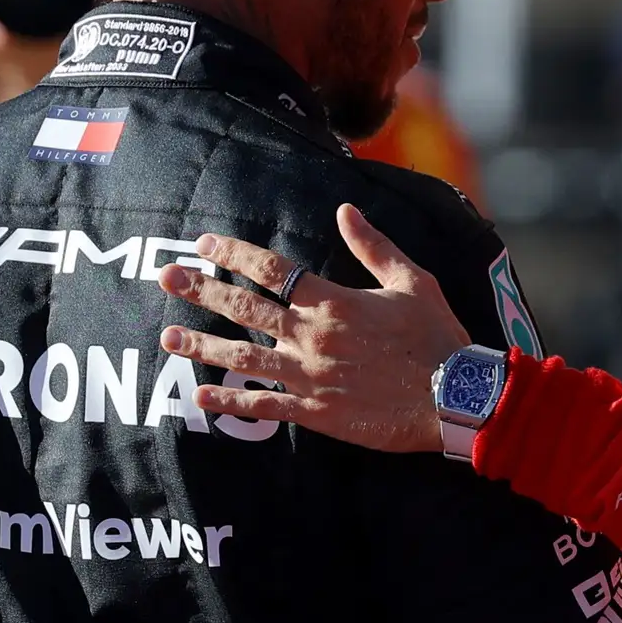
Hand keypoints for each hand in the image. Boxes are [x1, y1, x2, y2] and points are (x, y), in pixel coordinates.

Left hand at [157, 204, 469, 452]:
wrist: (454, 396)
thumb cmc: (437, 336)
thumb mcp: (412, 280)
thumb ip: (374, 246)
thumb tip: (345, 209)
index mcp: (334, 301)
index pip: (272, 270)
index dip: (234, 254)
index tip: (205, 244)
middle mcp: (313, 336)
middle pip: (245, 308)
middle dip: (202, 291)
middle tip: (167, 277)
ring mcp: (310, 376)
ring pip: (243, 358)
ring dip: (202, 346)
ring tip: (167, 338)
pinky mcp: (316, 412)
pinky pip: (264, 406)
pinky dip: (230, 402)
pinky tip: (200, 397)